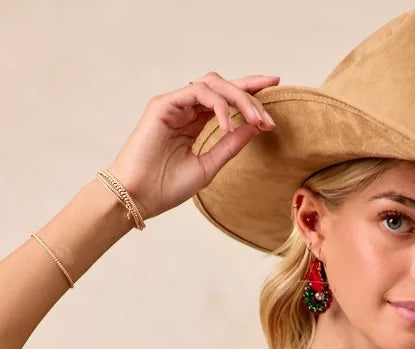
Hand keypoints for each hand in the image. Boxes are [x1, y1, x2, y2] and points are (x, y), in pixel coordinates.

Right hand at [104, 72, 279, 220]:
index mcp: (194, 122)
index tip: (276, 86)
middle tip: (268, 118)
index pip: (226, 99)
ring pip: (213, 84)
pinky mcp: (163, 104)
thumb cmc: (166, 187)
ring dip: (239, 99)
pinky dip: (218, 106)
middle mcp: (184, 109)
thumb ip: (230, 145)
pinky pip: (197, 93)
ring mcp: (173, 104)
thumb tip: (256, 127)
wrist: (139, 198)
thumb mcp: (209, 166)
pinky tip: (227, 126)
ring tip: (255, 121)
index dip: (250, 90)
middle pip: (223, 86)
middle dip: (250, 95)